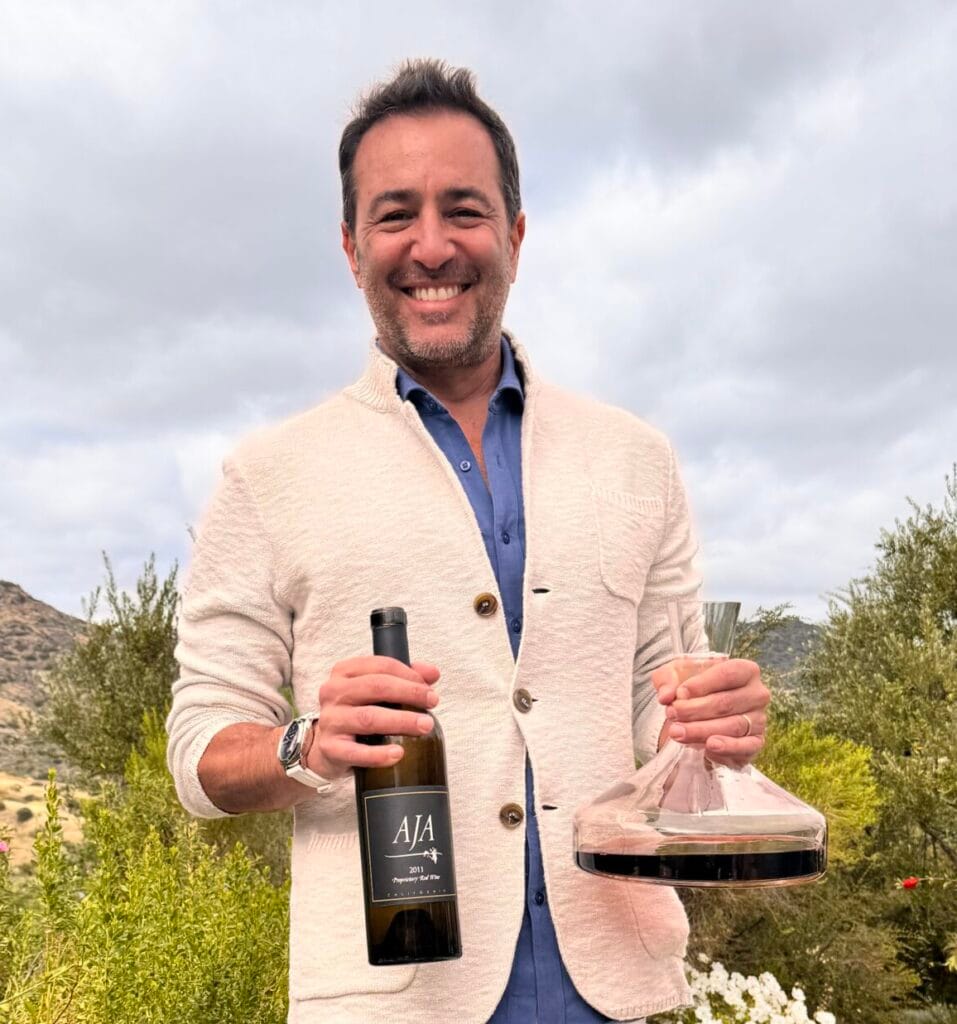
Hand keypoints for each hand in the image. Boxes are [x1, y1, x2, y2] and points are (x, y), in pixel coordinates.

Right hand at [307, 656, 440, 778]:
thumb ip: (404, 677)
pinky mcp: (330, 748)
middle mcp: (333, 692)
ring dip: (402, 721)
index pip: (381, 665)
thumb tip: (432, 674)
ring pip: (369, 718)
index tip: (429, 688)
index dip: (409, 675)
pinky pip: (356, 753)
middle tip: (433, 702)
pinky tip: (398, 753)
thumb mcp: (376, 690)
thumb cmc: (357, 712)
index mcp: (344, 671)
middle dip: (409, 693)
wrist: (327, 746)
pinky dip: (379, 754)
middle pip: (377, 686)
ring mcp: (330, 720)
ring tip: (425, 726)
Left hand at [652, 657, 769, 766]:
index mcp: (745, 670)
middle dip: (695, 710)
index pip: (727, 674)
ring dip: (701, 730)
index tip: (679, 694)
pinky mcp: (755, 743)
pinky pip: (744, 747)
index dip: (701, 684)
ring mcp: (759, 720)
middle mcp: (757, 694)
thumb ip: (667, 679)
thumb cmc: (692, 688)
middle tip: (671, 714)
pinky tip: (708, 747)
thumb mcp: (675, 675)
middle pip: (726, 702)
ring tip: (677, 732)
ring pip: (732, 726)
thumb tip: (666, 695)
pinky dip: (726, 748)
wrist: (699, 714)